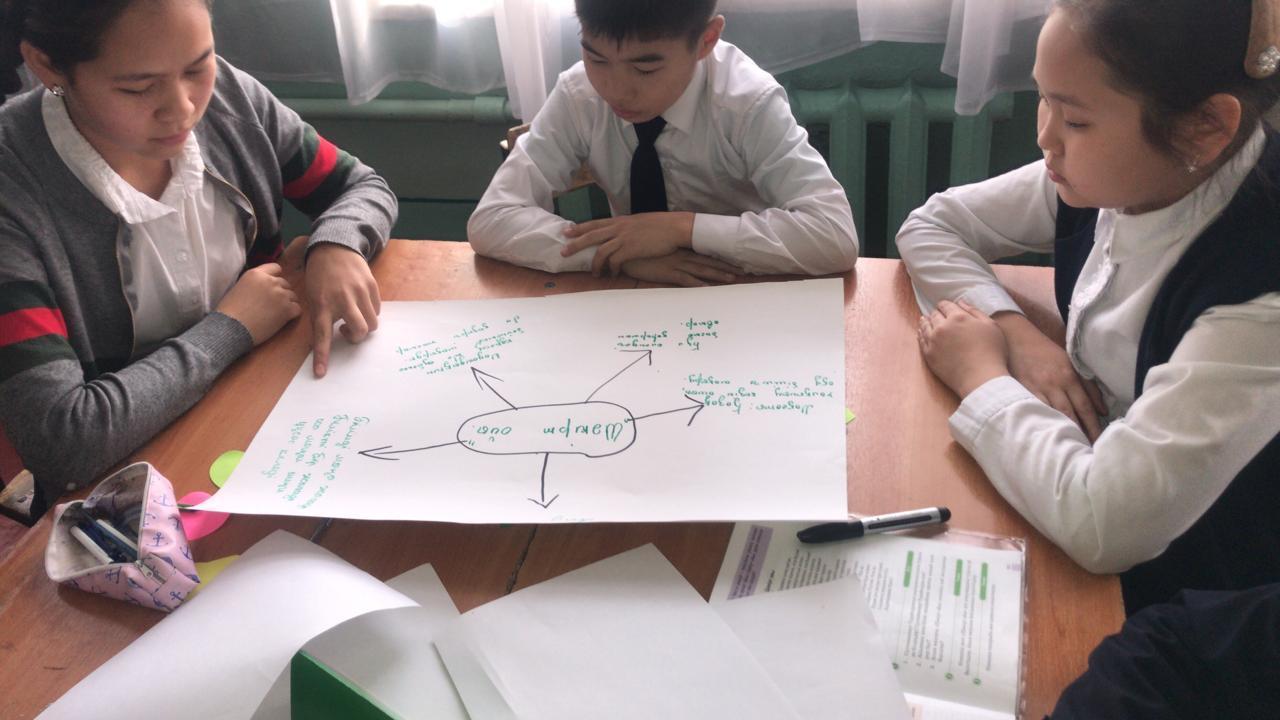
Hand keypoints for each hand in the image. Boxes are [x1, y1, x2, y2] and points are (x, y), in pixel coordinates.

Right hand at [215, 263, 301, 345]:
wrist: (231, 328)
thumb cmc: (229, 312)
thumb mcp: (239, 287)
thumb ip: (254, 283)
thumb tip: (263, 287)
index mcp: (256, 274)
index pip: (275, 268)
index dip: (275, 277)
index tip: (271, 287)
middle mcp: (270, 281)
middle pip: (285, 283)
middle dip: (281, 292)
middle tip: (272, 305)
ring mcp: (280, 295)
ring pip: (293, 296)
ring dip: (287, 303)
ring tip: (276, 313)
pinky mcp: (287, 309)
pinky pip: (297, 309)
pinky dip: (292, 314)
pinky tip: (282, 320)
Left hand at [305, 243, 380, 377]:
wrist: (334, 246)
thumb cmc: (320, 275)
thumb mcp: (314, 296)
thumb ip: (324, 316)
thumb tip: (334, 338)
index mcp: (322, 304)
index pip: (322, 335)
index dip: (322, 356)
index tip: (321, 373)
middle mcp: (342, 299)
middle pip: (360, 330)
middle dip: (356, 337)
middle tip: (346, 331)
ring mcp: (359, 292)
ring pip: (372, 322)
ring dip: (364, 325)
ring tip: (353, 315)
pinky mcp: (372, 285)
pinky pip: (377, 309)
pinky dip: (370, 312)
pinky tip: (361, 304)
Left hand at [560, 212, 694, 275]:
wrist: (674, 227)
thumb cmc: (661, 226)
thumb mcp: (640, 222)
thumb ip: (628, 228)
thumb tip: (623, 234)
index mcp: (620, 221)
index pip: (595, 223)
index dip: (579, 228)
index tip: (567, 231)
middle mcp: (619, 228)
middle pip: (591, 236)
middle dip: (575, 244)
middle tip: (564, 252)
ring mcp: (624, 238)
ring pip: (600, 252)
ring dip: (595, 265)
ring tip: (594, 274)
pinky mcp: (631, 249)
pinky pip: (614, 262)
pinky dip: (612, 270)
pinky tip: (613, 275)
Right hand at [620, 249, 740, 286]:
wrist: (626, 250)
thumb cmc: (639, 251)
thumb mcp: (656, 250)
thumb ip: (667, 253)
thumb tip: (674, 256)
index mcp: (679, 249)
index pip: (703, 253)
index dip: (718, 257)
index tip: (732, 259)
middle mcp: (681, 255)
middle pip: (707, 261)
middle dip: (725, 265)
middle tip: (742, 269)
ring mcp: (676, 264)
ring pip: (701, 270)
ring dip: (717, 274)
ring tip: (732, 278)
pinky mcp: (668, 273)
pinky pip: (686, 280)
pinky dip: (698, 284)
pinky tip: (709, 288)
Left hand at [918, 300, 1009, 398]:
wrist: (981, 378)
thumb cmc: (991, 352)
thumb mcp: (991, 326)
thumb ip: (975, 311)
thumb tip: (961, 302)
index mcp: (958, 317)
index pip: (946, 305)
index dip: (945, 305)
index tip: (945, 306)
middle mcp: (942, 326)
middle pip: (934, 315)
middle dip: (937, 313)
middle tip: (938, 314)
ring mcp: (933, 341)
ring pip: (925, 326)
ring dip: (926, 321)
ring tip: (926, 319)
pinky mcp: (928, 355)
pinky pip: (921, 340)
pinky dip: (921, 334)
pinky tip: (922, 332)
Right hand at [993, 311, 1105, 440]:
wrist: (1015, 338)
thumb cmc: (1045, 352)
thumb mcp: (1071, 363)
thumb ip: (1088, 385)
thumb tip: (1103, 409)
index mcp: (1070, 376)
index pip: (1086, 407)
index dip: (1094, 426)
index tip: (1101, 442)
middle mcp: (1056, 383)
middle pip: (1071, 414)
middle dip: (1081, 434)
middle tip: (1088, 453)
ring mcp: (1038, 388)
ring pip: (1053, 415)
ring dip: (1062, 432)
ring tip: (1070, 450)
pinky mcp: (1022, 391)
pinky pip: (1034, 411)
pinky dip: (1041, 424)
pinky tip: (1045, 437)